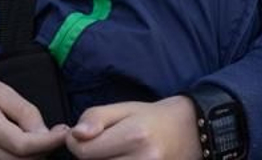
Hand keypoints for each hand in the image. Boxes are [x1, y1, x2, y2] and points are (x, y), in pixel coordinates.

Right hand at [0, 73, 69, 158]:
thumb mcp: (2, 91)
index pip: (23, 145)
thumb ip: (26, 113)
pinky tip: (19, 150)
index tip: (64, 134)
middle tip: (51, 136)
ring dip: (30, 158)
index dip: (48, 143)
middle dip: (42, 152)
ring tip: (34, 141)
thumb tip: (46, 135)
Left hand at [65, 97, 199, 159]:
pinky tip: (119, 159)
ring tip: (110, 153)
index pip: (84, 152)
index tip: (80, 136)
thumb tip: (75, 135)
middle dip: (89, 157)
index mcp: (134, 135)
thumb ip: (95, 117)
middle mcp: (144, 159)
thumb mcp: (123, 108)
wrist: (187, 132)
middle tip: (98, 146)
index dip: (75, 144)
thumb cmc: (150, 118)